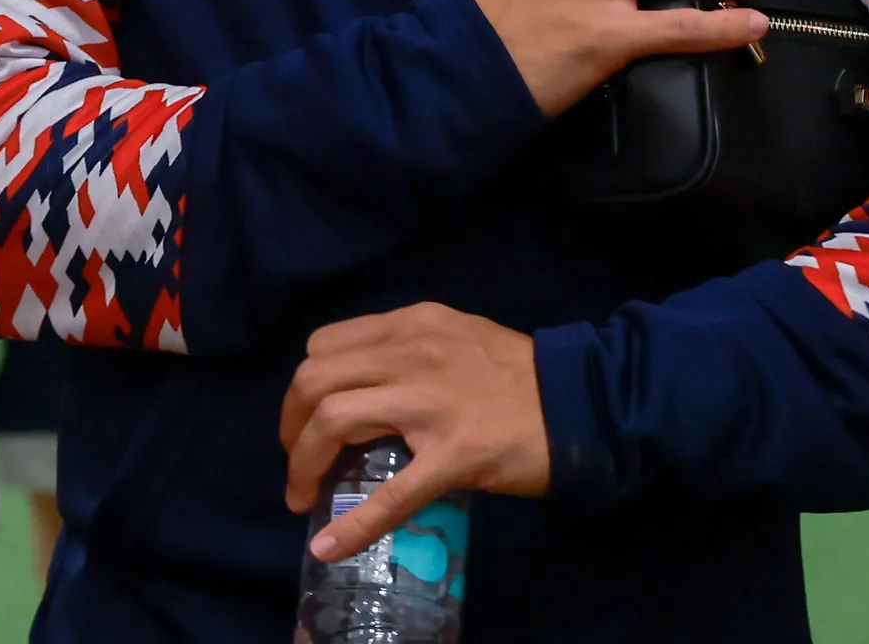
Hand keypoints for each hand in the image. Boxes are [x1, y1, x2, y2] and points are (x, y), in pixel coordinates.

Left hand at [281, 303, 547, 560]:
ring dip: (304, 463)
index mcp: (412, 324)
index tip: (305, 418)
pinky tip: (329, 545)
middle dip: (291, 424)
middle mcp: (412, 351)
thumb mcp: (454, 335)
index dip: (304, 385)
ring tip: (304, 494)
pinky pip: (391, 493)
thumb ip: (408, 350)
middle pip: (316, 379)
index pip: (326, 344)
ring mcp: (431, 402)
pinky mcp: (454, 453)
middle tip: (299, 461)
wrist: (578, 400)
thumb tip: (361, 386)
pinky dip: (353, 524)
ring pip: (334, 420)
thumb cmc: (517, 372)